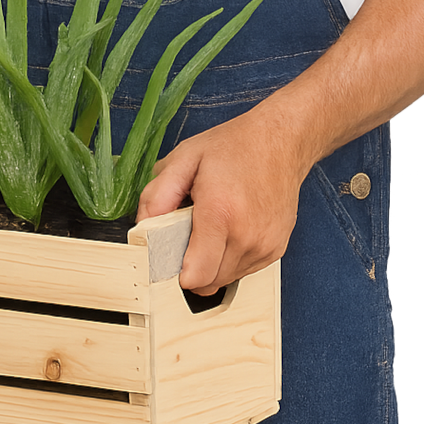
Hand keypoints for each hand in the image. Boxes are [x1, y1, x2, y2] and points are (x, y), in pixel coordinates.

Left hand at [134, 104, 304, 296]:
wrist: (282, 140)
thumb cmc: (234, 146)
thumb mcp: (185, 158)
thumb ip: (157, 195)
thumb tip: (142, 228)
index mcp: (220, 213)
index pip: (193, 276)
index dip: (174, 270)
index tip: (167, 253)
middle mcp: (247, 236)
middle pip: (206, 283)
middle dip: (190, 265)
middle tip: (187, 233)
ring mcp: (265, 246)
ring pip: (224, 280)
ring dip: (210, 263)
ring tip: (210, 228)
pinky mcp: (275, 250)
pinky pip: (242, 271)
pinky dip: (229, 259)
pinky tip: (229, 229)